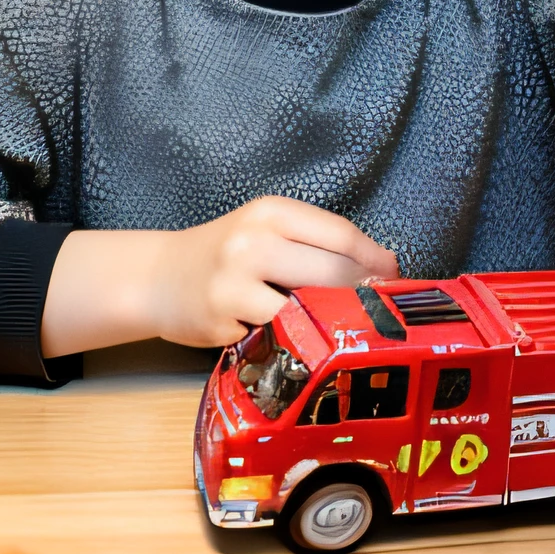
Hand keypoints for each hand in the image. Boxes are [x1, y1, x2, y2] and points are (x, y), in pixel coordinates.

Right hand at [148, 195, 398, 347]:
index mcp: (271, 211)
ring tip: (347, 331)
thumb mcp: (265, 230)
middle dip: (364, 294)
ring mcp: (235, 281)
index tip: (396, 279)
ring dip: (332, 323)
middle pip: (333, 271)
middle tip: (379, 312)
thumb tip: (384, 264)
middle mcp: (254, 240)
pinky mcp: (223, 320)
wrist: (158, 277)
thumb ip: (315, 241)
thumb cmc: (224, 254)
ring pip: (309, 307)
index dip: (375, 260)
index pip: (340, 234)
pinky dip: (293, 341)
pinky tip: (299, 342)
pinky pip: (276, 336)